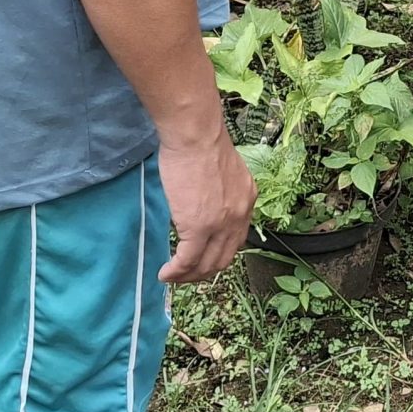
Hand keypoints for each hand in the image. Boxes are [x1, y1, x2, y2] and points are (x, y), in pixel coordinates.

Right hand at [156, 125, 254, 283]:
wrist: (196, 135)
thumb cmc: (201, 141)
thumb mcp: (223, 170)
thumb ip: (220, 190)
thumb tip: (204, 201)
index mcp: (247, 198)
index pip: (237, 238)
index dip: (218, 252)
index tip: (202, 257)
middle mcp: (240, 215)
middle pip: (225, 257)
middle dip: (204, 271)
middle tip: (186, 273)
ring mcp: (221, 224)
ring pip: (207, 264)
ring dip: (189, 275)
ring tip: (173, 276)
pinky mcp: (199, 228)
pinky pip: (187, 260)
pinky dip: (176, 272)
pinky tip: (165, 273)